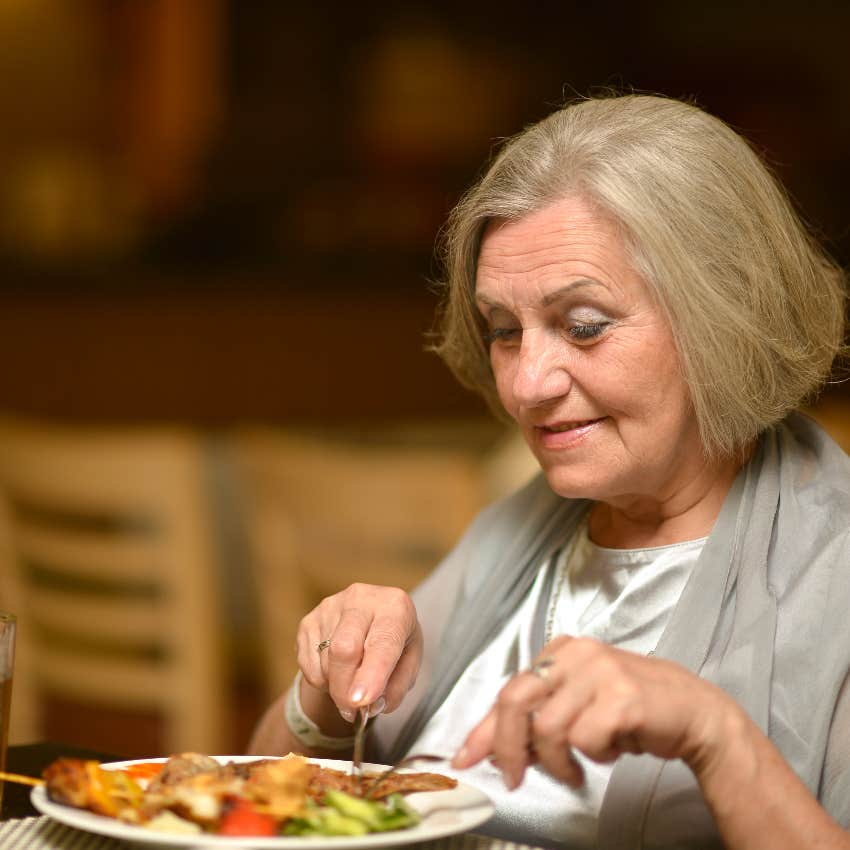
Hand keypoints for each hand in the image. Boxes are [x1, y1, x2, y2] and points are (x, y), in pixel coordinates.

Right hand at [297, 583, 422, 720]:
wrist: (373, 619)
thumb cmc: (395, 640)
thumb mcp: (410, 662)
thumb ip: (396, 687)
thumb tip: (372, 704)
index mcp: (394, 606)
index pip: (382, 642)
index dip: (371, 674)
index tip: (361, 701)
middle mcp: (360, 599)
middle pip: (343, 648)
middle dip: (345, 688)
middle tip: (352, 710)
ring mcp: (330, 607)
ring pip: (324, 661)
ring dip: (336, 686)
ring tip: (352, 682)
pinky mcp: (308, 620)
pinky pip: (307, 663)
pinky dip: (321, 680)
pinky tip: (336, 671)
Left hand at [452, 635, 743, 789]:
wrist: (693, 711)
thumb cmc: (630, 709)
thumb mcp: (577, 706)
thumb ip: (537, 719)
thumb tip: (490, 747)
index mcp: (561, 650)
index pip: (508, 689)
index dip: (483, 729)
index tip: (465, 758)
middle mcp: (576, 652)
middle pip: (516, 701)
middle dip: (507, 747)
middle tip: (513, 777)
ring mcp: (600, 671)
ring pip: (548, 728)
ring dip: (557, 763)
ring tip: (576, 770)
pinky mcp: (622, 696)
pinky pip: (585, 739)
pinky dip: (593, 757)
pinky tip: (609, 751)